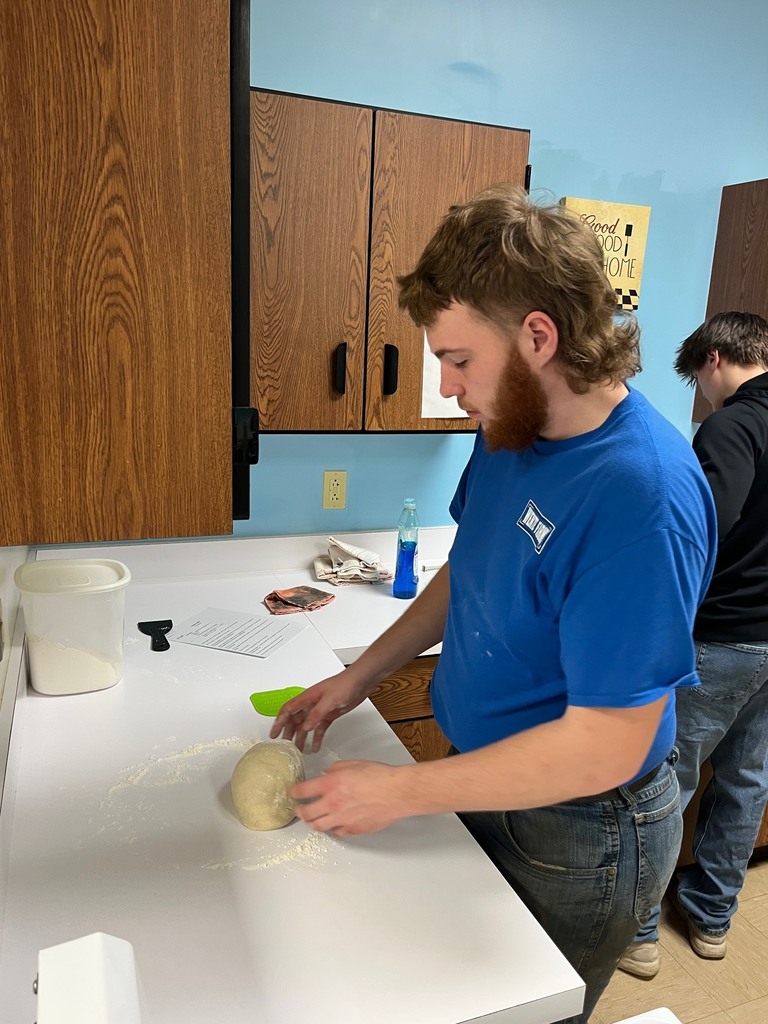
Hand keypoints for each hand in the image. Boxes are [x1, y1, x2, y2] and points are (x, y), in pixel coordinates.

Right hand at [269, 669, 370, 751]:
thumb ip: (317, 713)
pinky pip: (319, 728)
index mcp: (308, 698)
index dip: (279, 722)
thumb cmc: (345, 684)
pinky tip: (315, 747)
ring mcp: (320, 710)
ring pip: (306, 726)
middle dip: (289, 733)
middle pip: (295, 720)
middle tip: (286, 747)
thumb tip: (305, 727)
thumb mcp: (330, 699)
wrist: (361, 681)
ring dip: (302, 737)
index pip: (288, 710)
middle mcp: (311, 704)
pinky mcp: (329, 715)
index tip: (274, 734)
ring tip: (299, 750)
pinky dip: (317, 738)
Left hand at [290, 760, 407, 836]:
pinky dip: (333, 828)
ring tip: (313, 819)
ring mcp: (342, 819)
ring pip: (318, 826)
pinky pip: (336, 832)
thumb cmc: (379, 776)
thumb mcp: (353, 764)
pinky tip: (334, 824)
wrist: (396, 792)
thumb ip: (335, 770)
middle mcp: (332, 804)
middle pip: (306, 813)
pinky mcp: (352, 830)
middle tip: (298, 809)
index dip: (294, 793)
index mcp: (331, 784)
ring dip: (313, 822)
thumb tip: (326, 774)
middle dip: (299, 811)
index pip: (302, 791)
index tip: (292, 793)